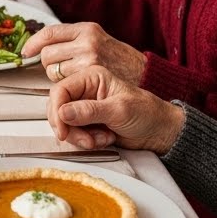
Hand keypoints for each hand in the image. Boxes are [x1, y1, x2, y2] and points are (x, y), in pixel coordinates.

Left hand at [25, 22, 146, 84]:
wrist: (147, 76)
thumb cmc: (121, 62)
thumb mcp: (99, 41)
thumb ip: (75, 41)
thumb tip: (42, 45)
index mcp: (87, 29)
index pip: (50, 32)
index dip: (33, 42)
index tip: (26, 52)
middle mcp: (87, 41)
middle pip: (47, 54)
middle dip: (48, 64)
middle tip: (61, 70)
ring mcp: (89, 58)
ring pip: (53, 70)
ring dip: (57, 77)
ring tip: (74, 79)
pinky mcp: (92, 76)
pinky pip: (64, 83)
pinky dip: (67, 88)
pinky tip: (79, 87)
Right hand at [47, 65, 184, 152]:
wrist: (159, 131)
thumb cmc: (146, 113)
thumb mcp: (119, 110)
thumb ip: (89, 111)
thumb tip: (62, 112)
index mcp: (91, 77)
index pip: (60, 91)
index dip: (57, 111)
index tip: (63, 131)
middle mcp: (85, 90)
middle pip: (58, 108)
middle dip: (70, 128)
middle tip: (86, 140)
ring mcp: (84, 107)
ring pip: (64, 123)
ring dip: (80, 136)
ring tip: (101, 139)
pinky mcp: (86, 122)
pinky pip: (73, 133)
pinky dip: (86, 140)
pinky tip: (104, 139)